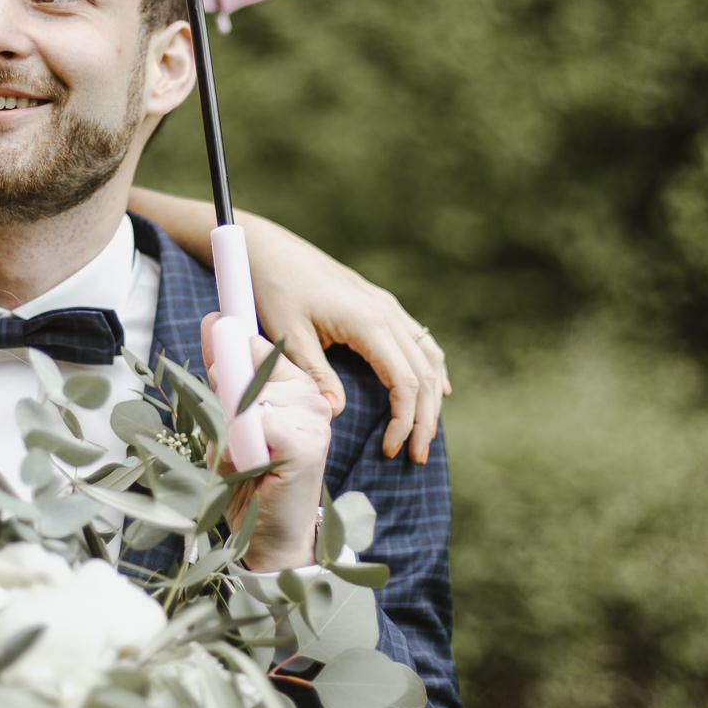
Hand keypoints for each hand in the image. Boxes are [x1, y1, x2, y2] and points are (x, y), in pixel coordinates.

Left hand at [201, 315, 331, 571]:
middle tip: (234, 438)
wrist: (270, 538)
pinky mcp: (307, 442)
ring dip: (229, 430)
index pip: (252, 344)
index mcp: (294, 383)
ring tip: (243, 458)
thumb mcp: (227, 419)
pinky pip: (254, 422)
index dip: (225, 356)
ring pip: (246, 394)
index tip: (215, 361)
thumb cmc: (248, 480)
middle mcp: (310, 393)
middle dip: (222, 400)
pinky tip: (252, 467)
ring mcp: (313, 415)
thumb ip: (222, 372)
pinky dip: (238, 447)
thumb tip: (212, 317)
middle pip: (245, 365)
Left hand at [242, 215, 449, 462]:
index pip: (404, 381)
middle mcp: (387, 313)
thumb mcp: (289, 335)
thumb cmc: (275, 290)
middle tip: (417, 457)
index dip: (404, 420)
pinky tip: (436, 390)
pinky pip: (419, 341)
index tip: (390, 449)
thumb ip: (315, 375)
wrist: (271, 250)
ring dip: (431, 397)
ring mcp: (387, 306)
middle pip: (424, 374)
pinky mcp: (381, 305)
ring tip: (425, 434)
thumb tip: (337, 413)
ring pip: (429, 356)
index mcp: (368, 322)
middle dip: (425, 419)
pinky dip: (431, 369)